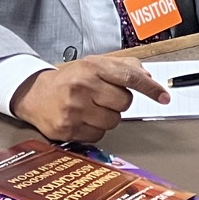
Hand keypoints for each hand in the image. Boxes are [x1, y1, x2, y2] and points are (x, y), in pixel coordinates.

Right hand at [11, 57, 167, 142]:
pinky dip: (96, 129)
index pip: (129, 77)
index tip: (163, 96)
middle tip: (103, 97)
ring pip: (113, 121)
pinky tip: (83, 119)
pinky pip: (98, 135)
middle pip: (124, 103)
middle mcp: (82, 87)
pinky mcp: (67, 129)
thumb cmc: (70, 79)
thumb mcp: (95, 64)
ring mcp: (74, 110)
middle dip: (119, 102)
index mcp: (92, 68)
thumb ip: (124, 67)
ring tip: (92, 108)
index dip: (150, 88)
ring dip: (108, 117)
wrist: (35, 94)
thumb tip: (148, 78)